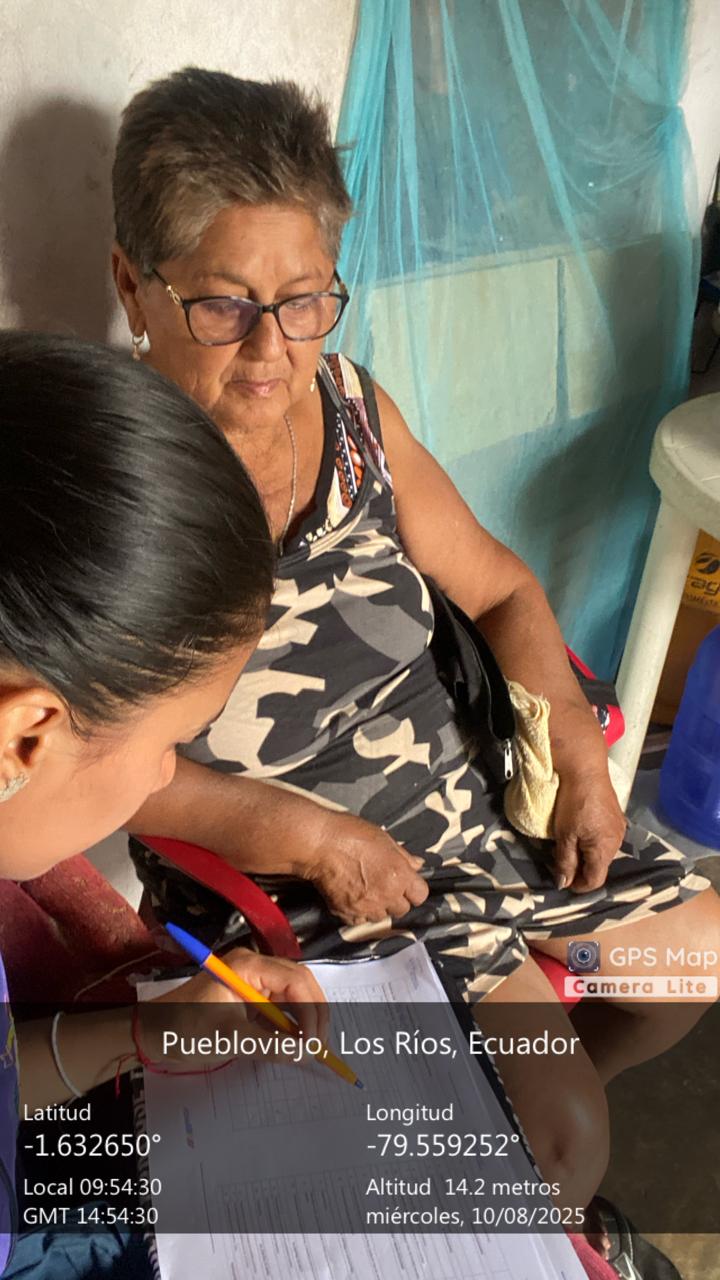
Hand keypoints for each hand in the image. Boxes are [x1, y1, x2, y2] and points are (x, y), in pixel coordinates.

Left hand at [142, 948, 327, 1065]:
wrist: (154, 1033)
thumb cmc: (185, 1029)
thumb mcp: (228, 1038)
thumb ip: (269, 1044)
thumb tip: (303, 1053)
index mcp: (248, 966)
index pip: (294, 980)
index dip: (310, 1009)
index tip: (312, 1041)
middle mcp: (255, 968)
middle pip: (300, 984)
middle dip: (313, 1013)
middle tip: (318, 1047)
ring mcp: (254, 982)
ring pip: (294, 996)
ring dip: (304, 1021)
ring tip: (308, 1049)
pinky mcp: (251, 998)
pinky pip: (280, 1008)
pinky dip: (290, 1026)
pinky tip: (293, 1045)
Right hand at [303, 812, 428, 924]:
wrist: (318, 844)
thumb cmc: (351, 834)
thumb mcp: (383, 838)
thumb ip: (403, 856)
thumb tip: (417, 864)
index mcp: (400, 875)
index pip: (420, 895)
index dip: (413, 889)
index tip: (406, 883)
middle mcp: (387, 895)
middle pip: (402, 909)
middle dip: (395, 899)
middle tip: (384, 885)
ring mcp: (367, 907)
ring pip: (381, 917)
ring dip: (377, 907)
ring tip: (366, 891)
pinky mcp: (347, 914)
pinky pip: (359, 921)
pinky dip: (358, 913)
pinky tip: (352, 898)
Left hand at [552, 766, 626, 892]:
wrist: (585, 770)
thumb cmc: (573, 803)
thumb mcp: (564, 835)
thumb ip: (565, 861)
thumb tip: (564, 884)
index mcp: (605, 850)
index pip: (595, 880)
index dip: (578, 886)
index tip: (562, 880)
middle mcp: (617, 842)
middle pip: (599, 867)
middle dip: (580, 869)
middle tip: (559, 860)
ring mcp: (619, 829)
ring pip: (602, 853)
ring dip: (585, 854)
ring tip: (568, 845)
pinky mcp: (617, 817)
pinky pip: (605, 838)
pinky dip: (591, 841)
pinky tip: (579, 831)